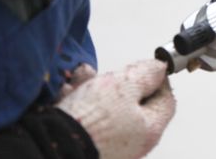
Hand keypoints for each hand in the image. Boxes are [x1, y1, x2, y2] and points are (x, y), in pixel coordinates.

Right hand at [55, 59, 175, 158]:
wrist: (50, 147)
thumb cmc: (92, 119)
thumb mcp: (125, 85)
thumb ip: (146, 74)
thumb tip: (160, 69)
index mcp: (149, 130)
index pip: (165, 101)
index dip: (158, 80)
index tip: (146, 68)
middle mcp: (133, 144)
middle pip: (135, 105)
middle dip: (120, 83)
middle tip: (109, 73)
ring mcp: (109, 148)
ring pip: (109, 110)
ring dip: (96, 89)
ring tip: (83, 76)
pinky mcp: (87, 147)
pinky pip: (90, 120)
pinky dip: (81, 104)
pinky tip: (69, 91)